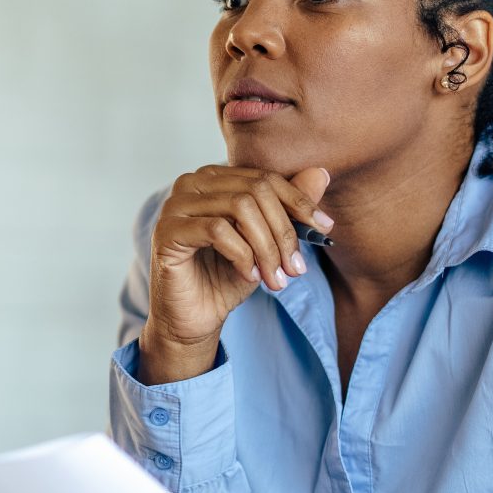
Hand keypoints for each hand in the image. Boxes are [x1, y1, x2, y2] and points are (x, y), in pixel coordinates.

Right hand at [136, 165, 332, 383]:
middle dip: (284, 232)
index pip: (265, 178)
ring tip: (275, 278)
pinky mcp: (166, 231)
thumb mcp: (268, 242)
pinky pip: (217, 230)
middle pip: (255, 191)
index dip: (300, 201)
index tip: (325, 228)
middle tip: (296, 268)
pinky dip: (243, 255)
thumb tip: (322, 172)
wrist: (195, 319)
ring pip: (240, 207)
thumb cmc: (227, 278)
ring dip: (267, 248)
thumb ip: (289, 208)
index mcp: (214, 179)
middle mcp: (191, 183)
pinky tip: (249, 276)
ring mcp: (175, 205)